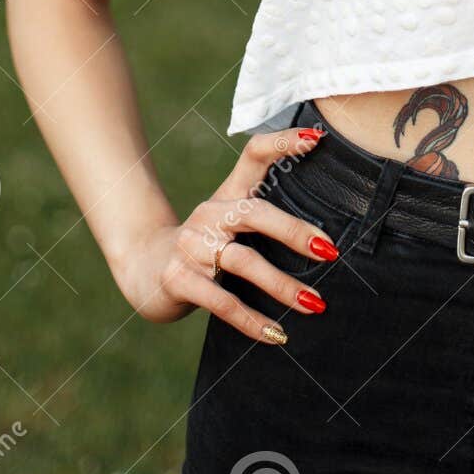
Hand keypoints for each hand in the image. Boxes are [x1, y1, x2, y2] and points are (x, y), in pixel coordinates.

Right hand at [114, 126, 335, 338]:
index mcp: (227, 194)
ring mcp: (191, 245)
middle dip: (293, 231)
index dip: (282, 142)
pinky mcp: (178, 278)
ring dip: (281, 285)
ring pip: (242, 261)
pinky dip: (252, 320)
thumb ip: (265, 218)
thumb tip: (326, 239)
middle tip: (329, 251)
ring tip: (314, 303)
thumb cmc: (205, 246)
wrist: (144, 267)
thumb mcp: (229, 221)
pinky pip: (222, 302)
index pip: (253, 155)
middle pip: (254, 212)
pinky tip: (277, 334)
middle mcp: (209, 213)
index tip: (316, 138)